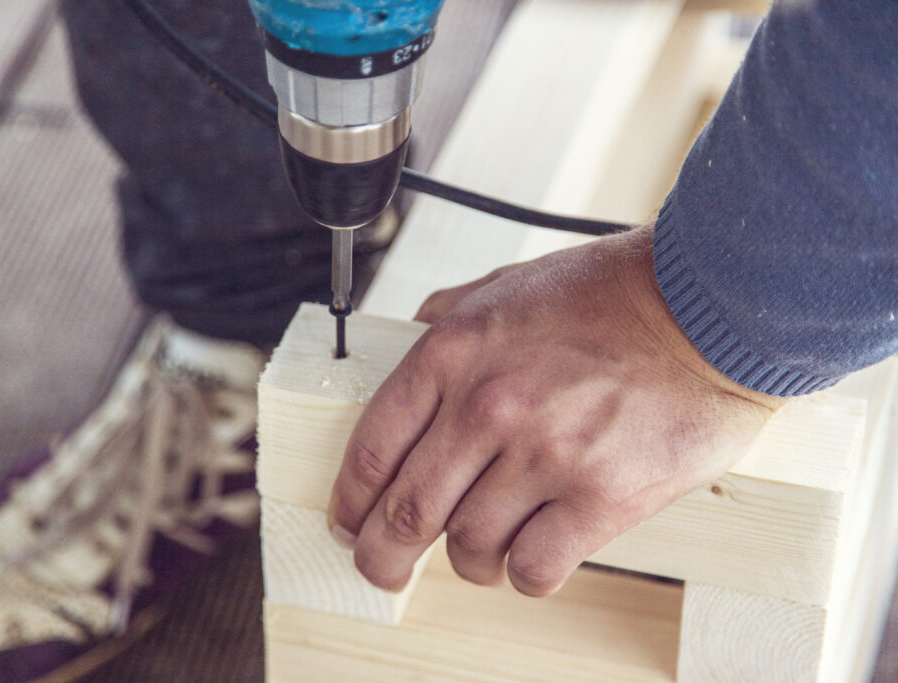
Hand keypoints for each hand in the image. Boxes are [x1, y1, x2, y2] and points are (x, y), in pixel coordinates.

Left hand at [327, 225, 784, 595]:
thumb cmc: (613, 294)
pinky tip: (530, 560)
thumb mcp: (509, 285)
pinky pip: (534, 567)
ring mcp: (545, 455)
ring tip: (482, 551)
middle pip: (406, 515)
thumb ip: (447, 316)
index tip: (349, 523)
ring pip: (469, 548)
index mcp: (454, 353)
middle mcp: (489, 407)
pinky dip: (524, 575)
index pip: (372, 449)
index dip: (350, 501)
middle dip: (383, 557)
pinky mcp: (602, 497)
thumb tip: (408, 338)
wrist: (711, 306)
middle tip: (384, 571)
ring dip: (468, 560)